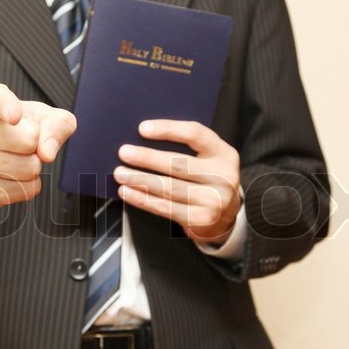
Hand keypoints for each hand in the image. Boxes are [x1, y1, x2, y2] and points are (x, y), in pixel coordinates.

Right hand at [0, 83, 76, 212]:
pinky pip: (25, 191)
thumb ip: (56, 123)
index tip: (15, 117)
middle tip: (20, 142)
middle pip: (30, 141)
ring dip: (32, 166)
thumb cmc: (12, 128)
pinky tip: (10, 176)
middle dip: (36, 144)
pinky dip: (28, 185)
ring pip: (30, 169)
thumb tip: (48, 153)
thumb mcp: (37, 115)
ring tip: (14, 158)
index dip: (8, 108)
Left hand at [113, 120, 240, 244]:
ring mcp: (212, 200)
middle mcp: (222, 177)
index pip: (195, 135)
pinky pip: (164, 207)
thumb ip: (188, 148)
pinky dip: (142, 199)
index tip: (143, 129)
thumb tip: (145, 136)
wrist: (227, 218)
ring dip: (139, 179)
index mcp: (224, 154)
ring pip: (168, 187)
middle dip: (147, 158)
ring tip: (121, 173)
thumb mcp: (210, 160)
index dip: (168, 130)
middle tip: (125, 153)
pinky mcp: (198, 219)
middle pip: (178, 164)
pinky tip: (128, 192)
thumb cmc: (210, 182)